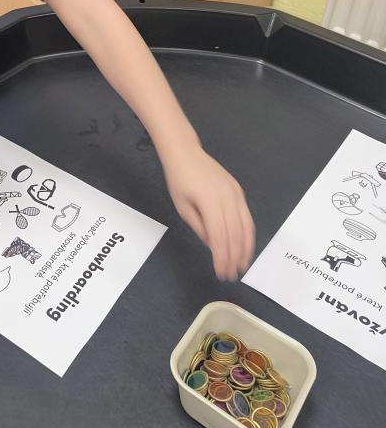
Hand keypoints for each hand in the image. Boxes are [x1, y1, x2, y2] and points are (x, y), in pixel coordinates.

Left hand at [162, 146, 255, 280]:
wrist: (185, 153)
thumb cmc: (179, 179)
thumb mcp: (183, 207)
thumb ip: (200, 228)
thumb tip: (214, 247)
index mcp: (210, 202)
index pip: (220, 237)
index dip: (223, 258)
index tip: (222, 273)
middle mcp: (227, 198)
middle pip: (235, 234)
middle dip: (235, 257)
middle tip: (232, 274)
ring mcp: (235, 193)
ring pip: (245, 227)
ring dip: (245, 248)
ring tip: (243, 265)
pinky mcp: (238, 191)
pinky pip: (247, 216)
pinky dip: (248, 234)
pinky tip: (246, 245)